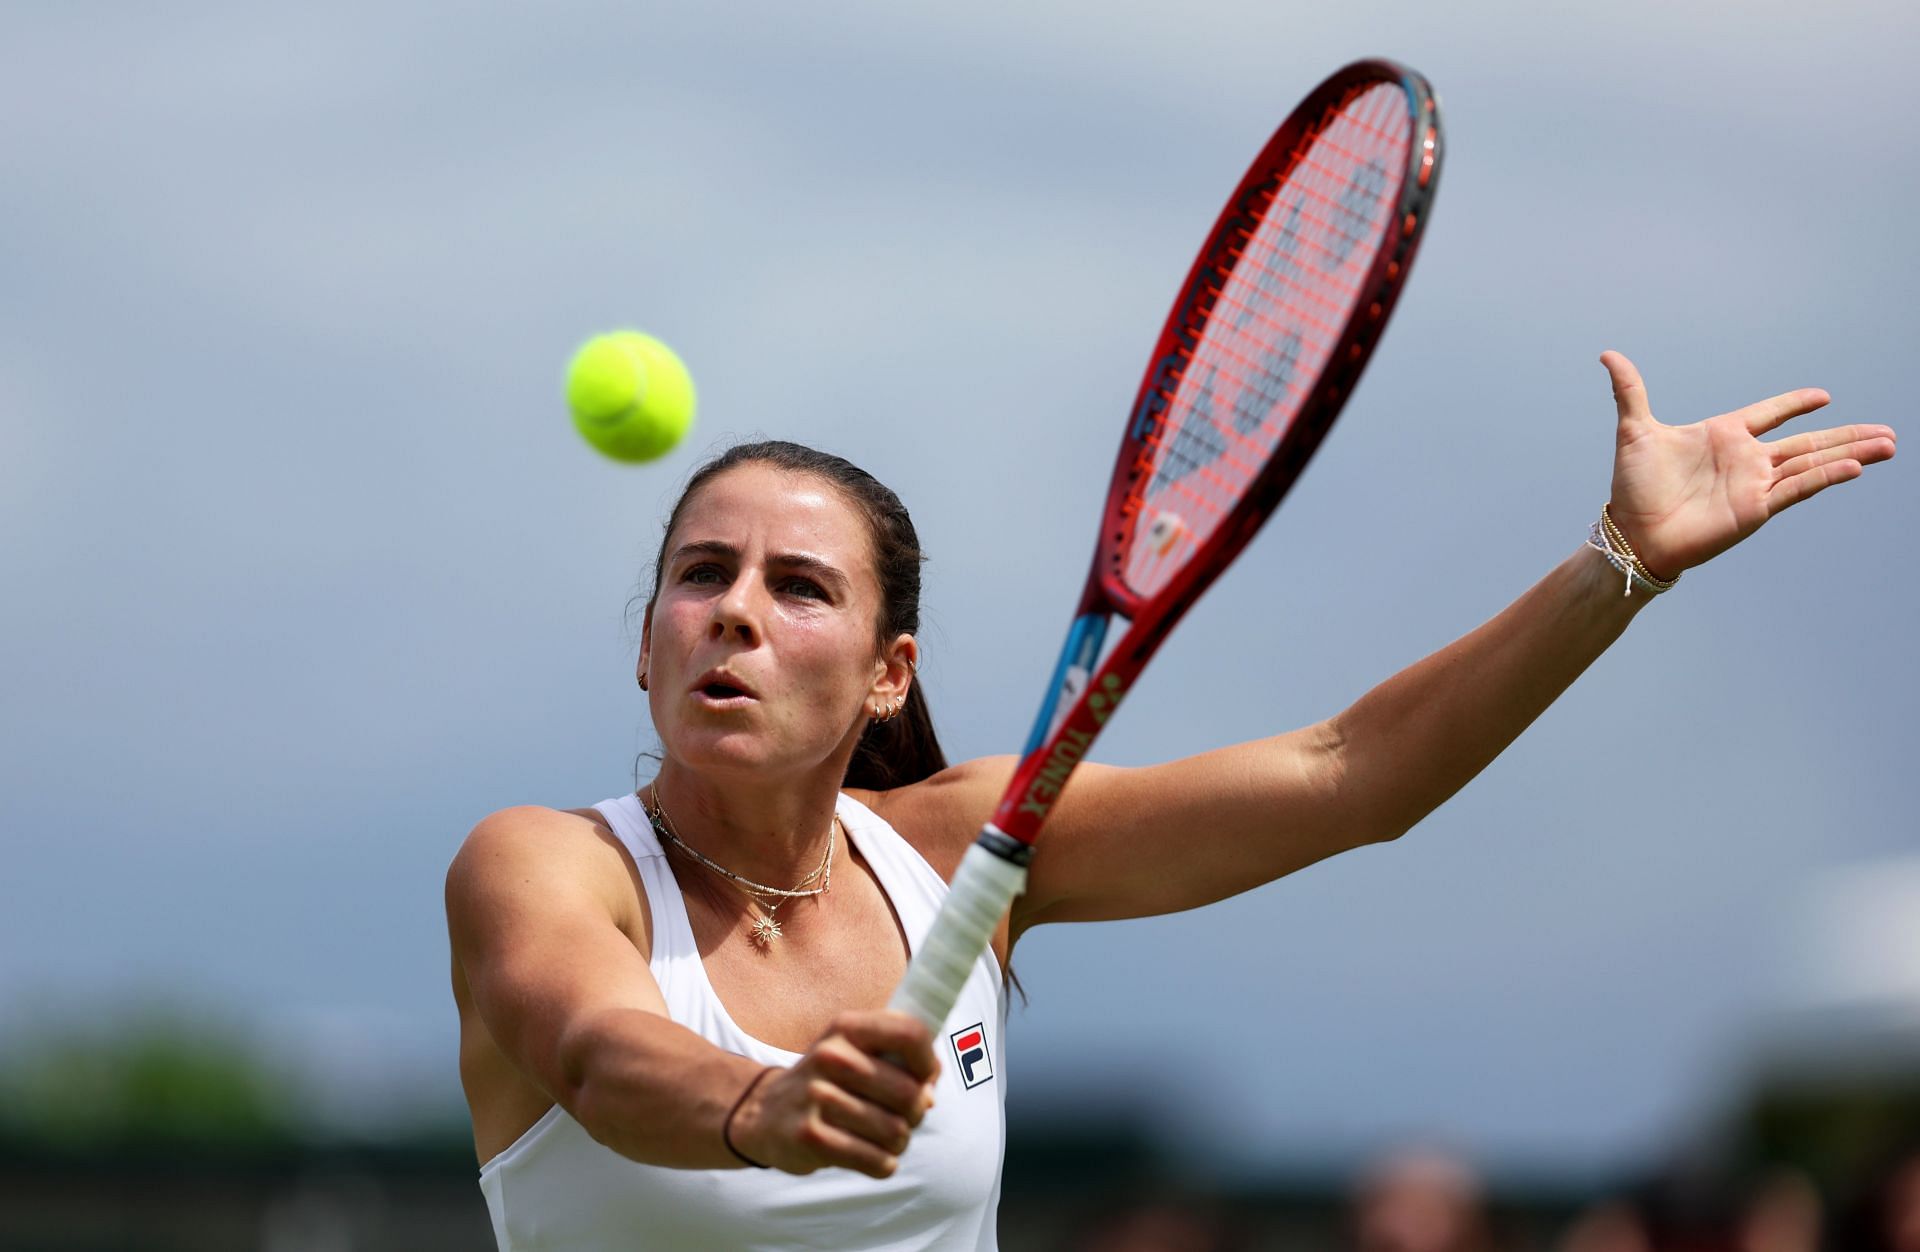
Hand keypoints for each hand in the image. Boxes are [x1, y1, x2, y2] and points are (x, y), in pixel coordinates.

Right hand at [729, 1009, 939, 1178]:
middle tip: (903, 1117)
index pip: (910, 1033)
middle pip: (909, 1093)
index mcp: (847, 1028)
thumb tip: (930, 1094)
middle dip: (916, 1113)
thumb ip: (900, 1061)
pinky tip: (874, 1157)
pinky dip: (883, 1164)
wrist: (765, 1114)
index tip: (924, 1079)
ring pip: (895, 1131)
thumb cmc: (828, 1082)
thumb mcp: (856, 1052)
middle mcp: (831, 1056)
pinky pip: (874, 1160)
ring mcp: (817, 1097)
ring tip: (885, 1138)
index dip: (928, 1063)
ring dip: (899, 1142)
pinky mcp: (810, 1136)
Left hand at [1600, 350, 1895, 577]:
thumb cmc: (1633, 487)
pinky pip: (1798, 488)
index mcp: (1724, 435)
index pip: (1769, 413)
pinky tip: (1854, 467)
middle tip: (1887, 430)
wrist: (1631, 533)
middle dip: (1847, 434)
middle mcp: (1746, 459)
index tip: (1823, 396)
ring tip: (1888, 445)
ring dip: (1851, 453)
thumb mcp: (1634, 431)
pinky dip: (1826, 476)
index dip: (1794, 404)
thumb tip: (1608, 354)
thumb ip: (1630, 391)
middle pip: (1807, 441)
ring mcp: (1754, 485)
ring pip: (1813, 462)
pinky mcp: (1756, 509)